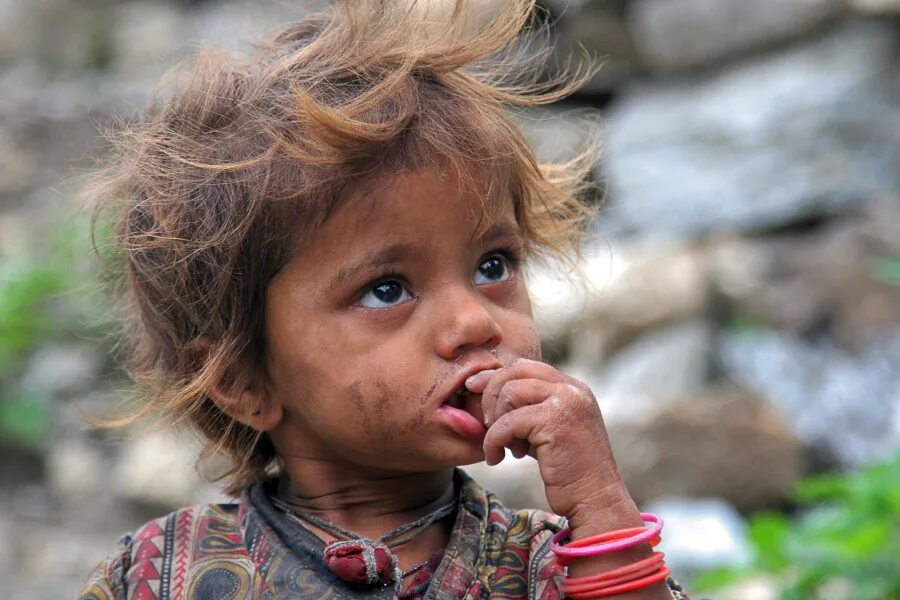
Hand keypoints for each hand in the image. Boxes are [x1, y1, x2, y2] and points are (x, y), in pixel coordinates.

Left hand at [464, 358, 636, 531]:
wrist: (595, 500)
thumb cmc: (568, 472)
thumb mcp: (547, 432)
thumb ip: (527, 411)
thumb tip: (487, 393)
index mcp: (573, 387)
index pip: (525, 366)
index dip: (495, 376)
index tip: (473, 388)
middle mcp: (573, 389)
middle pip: (515, 371)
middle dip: (490, 394)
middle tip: (485, 423)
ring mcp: (567, 402)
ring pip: (509, 392)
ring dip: (495, 422)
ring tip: (502, 446)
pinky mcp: (555, 421)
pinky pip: (508, 422)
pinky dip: (494, 440)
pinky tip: (496, 458)